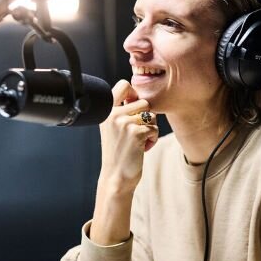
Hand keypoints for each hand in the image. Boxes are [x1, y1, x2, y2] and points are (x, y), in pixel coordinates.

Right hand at [90, 80, 158, 244]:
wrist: (116, 176)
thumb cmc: (118, 151)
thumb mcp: (112, 127)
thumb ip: (121, 109)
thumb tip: (138, 93)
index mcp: (106, 111)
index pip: (124, 85)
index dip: (134, 93)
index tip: (134, 106)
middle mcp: (113, 114)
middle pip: (144, 102)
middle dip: (146, 116)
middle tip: (138, 132)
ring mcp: (124, 123)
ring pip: (151, 115)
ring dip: (151, 128)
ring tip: (139, 140)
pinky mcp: (136, 133)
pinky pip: (155, 128)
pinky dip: (153, 139)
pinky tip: (142, 148)